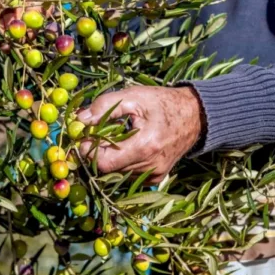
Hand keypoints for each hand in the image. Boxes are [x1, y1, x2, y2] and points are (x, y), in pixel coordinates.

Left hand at [77, 86, 203, 182]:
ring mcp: (154, 175)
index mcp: (145, 147)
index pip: (104, 162)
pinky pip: (128, 175)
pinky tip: (126, 147)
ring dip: (109, 158)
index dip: (89, 151)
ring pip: (116, 174)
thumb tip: (79, 120)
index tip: (84, 137)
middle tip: (94, 136)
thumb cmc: (162, 103)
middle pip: (108, 170)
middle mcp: (150, 166)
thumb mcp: (133, 96)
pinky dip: (121, 163)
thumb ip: (104, 106)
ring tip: (114, 138)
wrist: (195, 116)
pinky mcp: (155, 178)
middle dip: (96, 153)